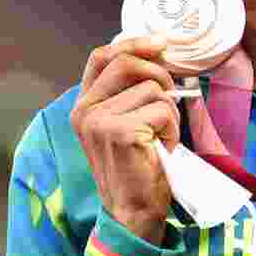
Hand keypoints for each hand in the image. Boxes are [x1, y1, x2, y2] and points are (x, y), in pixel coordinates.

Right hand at [70, 34, 178, 244]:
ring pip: (152, 88)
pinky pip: (162, 110)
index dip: (133, 43)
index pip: (102, 56)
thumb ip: (129, 91)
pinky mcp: (120, 132)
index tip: (161, 43)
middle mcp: (85, 111)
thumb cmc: (136, 165)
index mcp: (84, 105)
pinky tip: (162, 148)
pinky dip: (171, 129)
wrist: (133, 212)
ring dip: (169, 113)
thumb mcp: (125, 122)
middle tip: (170, 99)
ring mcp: (99, 121)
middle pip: (127, 62)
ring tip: (160, 137)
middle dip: (159, 74)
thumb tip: (158, 51)